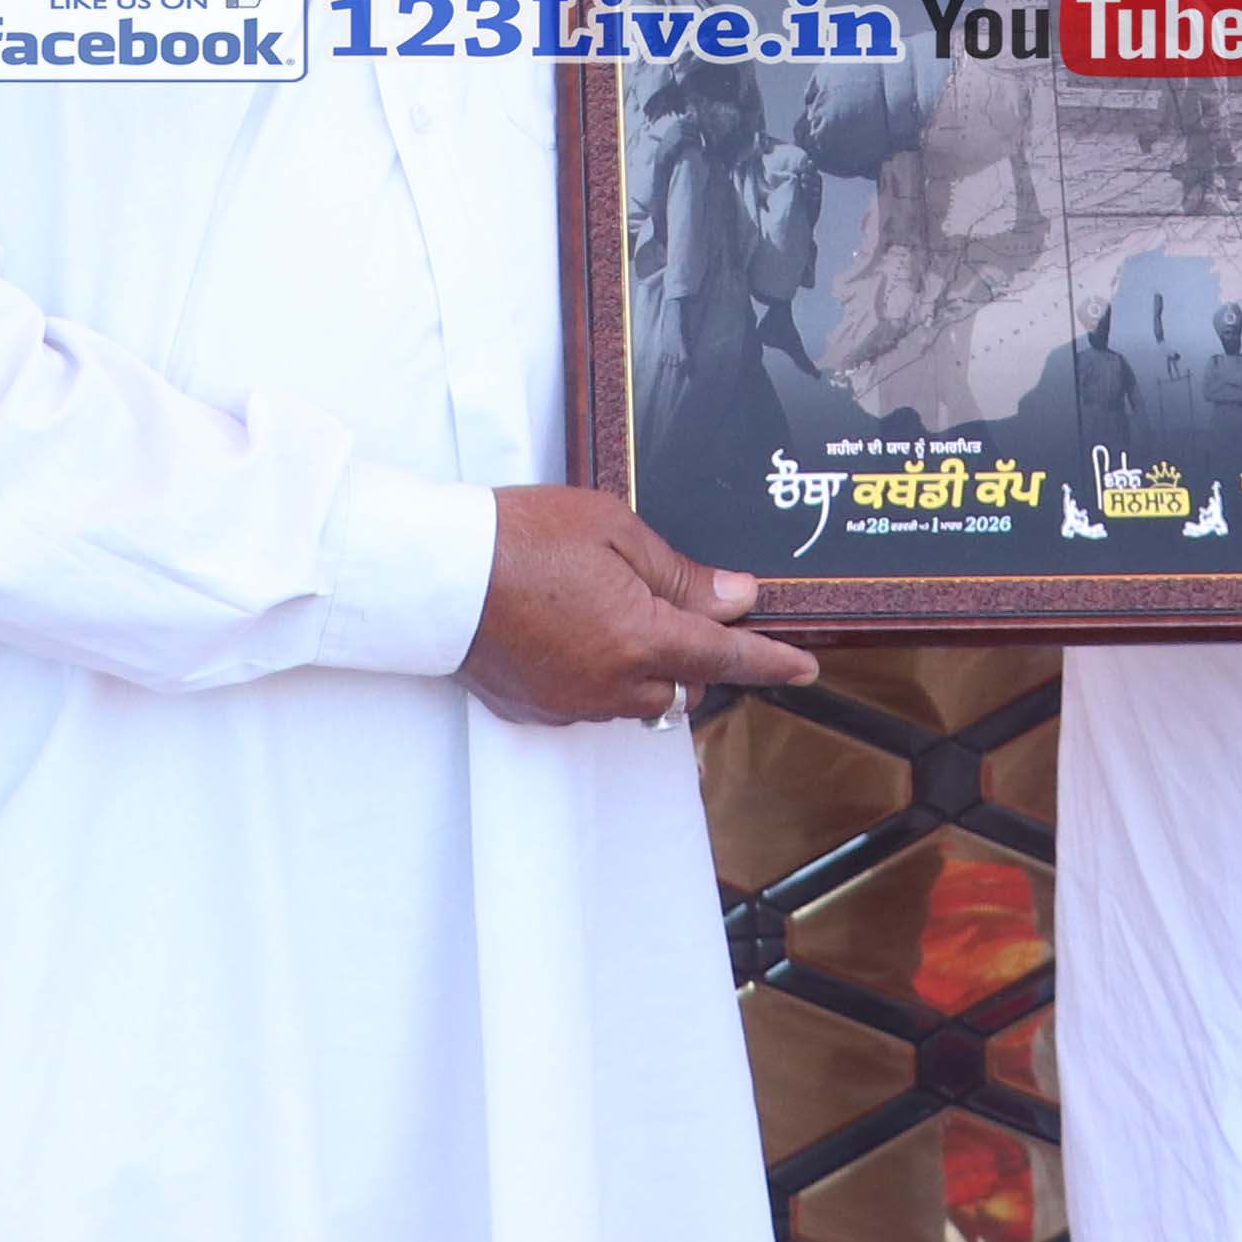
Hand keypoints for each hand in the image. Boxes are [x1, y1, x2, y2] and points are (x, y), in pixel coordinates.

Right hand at [465, 486, 822, 725]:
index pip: (726, 657)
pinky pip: (590, 702)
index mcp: (640, 638)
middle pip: (684, 687)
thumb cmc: (522, 536)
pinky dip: (599, 676)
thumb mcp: (615, 531)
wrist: (436, 571)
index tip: (804, 668)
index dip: (771, 661)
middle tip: (672, 607)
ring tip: (612, 612)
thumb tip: (735, 598)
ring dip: (644, 668)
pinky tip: (573, 634)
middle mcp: (612, 684)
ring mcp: (571, 704)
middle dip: (692, 656)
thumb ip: (681, 574)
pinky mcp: (536, 710)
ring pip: (637, 700)